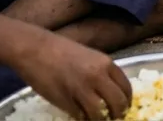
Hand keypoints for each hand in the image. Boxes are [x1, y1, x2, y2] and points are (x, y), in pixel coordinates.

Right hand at [11, 30, 131, 119]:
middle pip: (117, 102)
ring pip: (99, 113)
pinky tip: (82, 116)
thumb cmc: (62, 51)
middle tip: (115, 118)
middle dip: (118, 114)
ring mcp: (81, 89)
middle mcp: (97, 76)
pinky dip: (83, 118)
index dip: (127, 101)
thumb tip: (111, 91)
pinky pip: (80, 115)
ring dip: (100, 119)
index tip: (124, 107)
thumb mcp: (91, 57)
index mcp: (106, 64)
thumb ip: (102, 72)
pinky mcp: (64, 100)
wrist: (36, 49)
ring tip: (98, 119)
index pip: (126, 88)